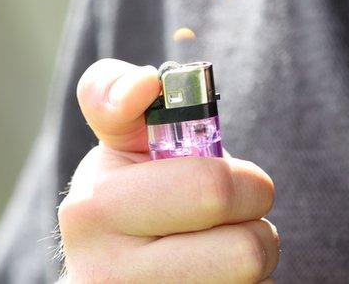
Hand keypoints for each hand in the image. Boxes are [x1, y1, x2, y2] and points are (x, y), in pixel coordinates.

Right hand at [57, 59, 278, 282]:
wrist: (114, 276)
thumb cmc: (132, 193)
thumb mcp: (118, 141)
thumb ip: (117, 95)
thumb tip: (144, 85)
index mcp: (94, 210)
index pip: (213, 190)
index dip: (244, 182)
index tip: (231, 179)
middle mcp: (106, 276)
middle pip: (247, 250)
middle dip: (254, 220)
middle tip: (231, 213)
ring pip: (252, 282)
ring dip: (251, 259)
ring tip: (216, 248)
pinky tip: (211, 277)